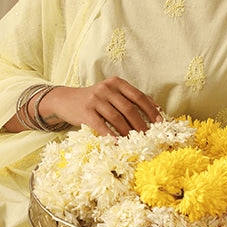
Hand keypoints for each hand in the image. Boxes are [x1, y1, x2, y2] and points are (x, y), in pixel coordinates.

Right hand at [44, 77, 161, 136]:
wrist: (66, 100)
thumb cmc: (95, 101)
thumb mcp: (112, 94)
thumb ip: (130, 100)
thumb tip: (156, 111)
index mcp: (117, 83)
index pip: (138, 96)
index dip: (151, 110)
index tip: (160, 122)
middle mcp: (107, 88)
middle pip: (129, 108)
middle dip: (141, 124)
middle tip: (148, 137)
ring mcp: (95, 99)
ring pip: (117, 118)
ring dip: (128, 132)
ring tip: (135, 142)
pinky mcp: (86, 111)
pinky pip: (102, 125)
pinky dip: (111, 136)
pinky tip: (117, 143)